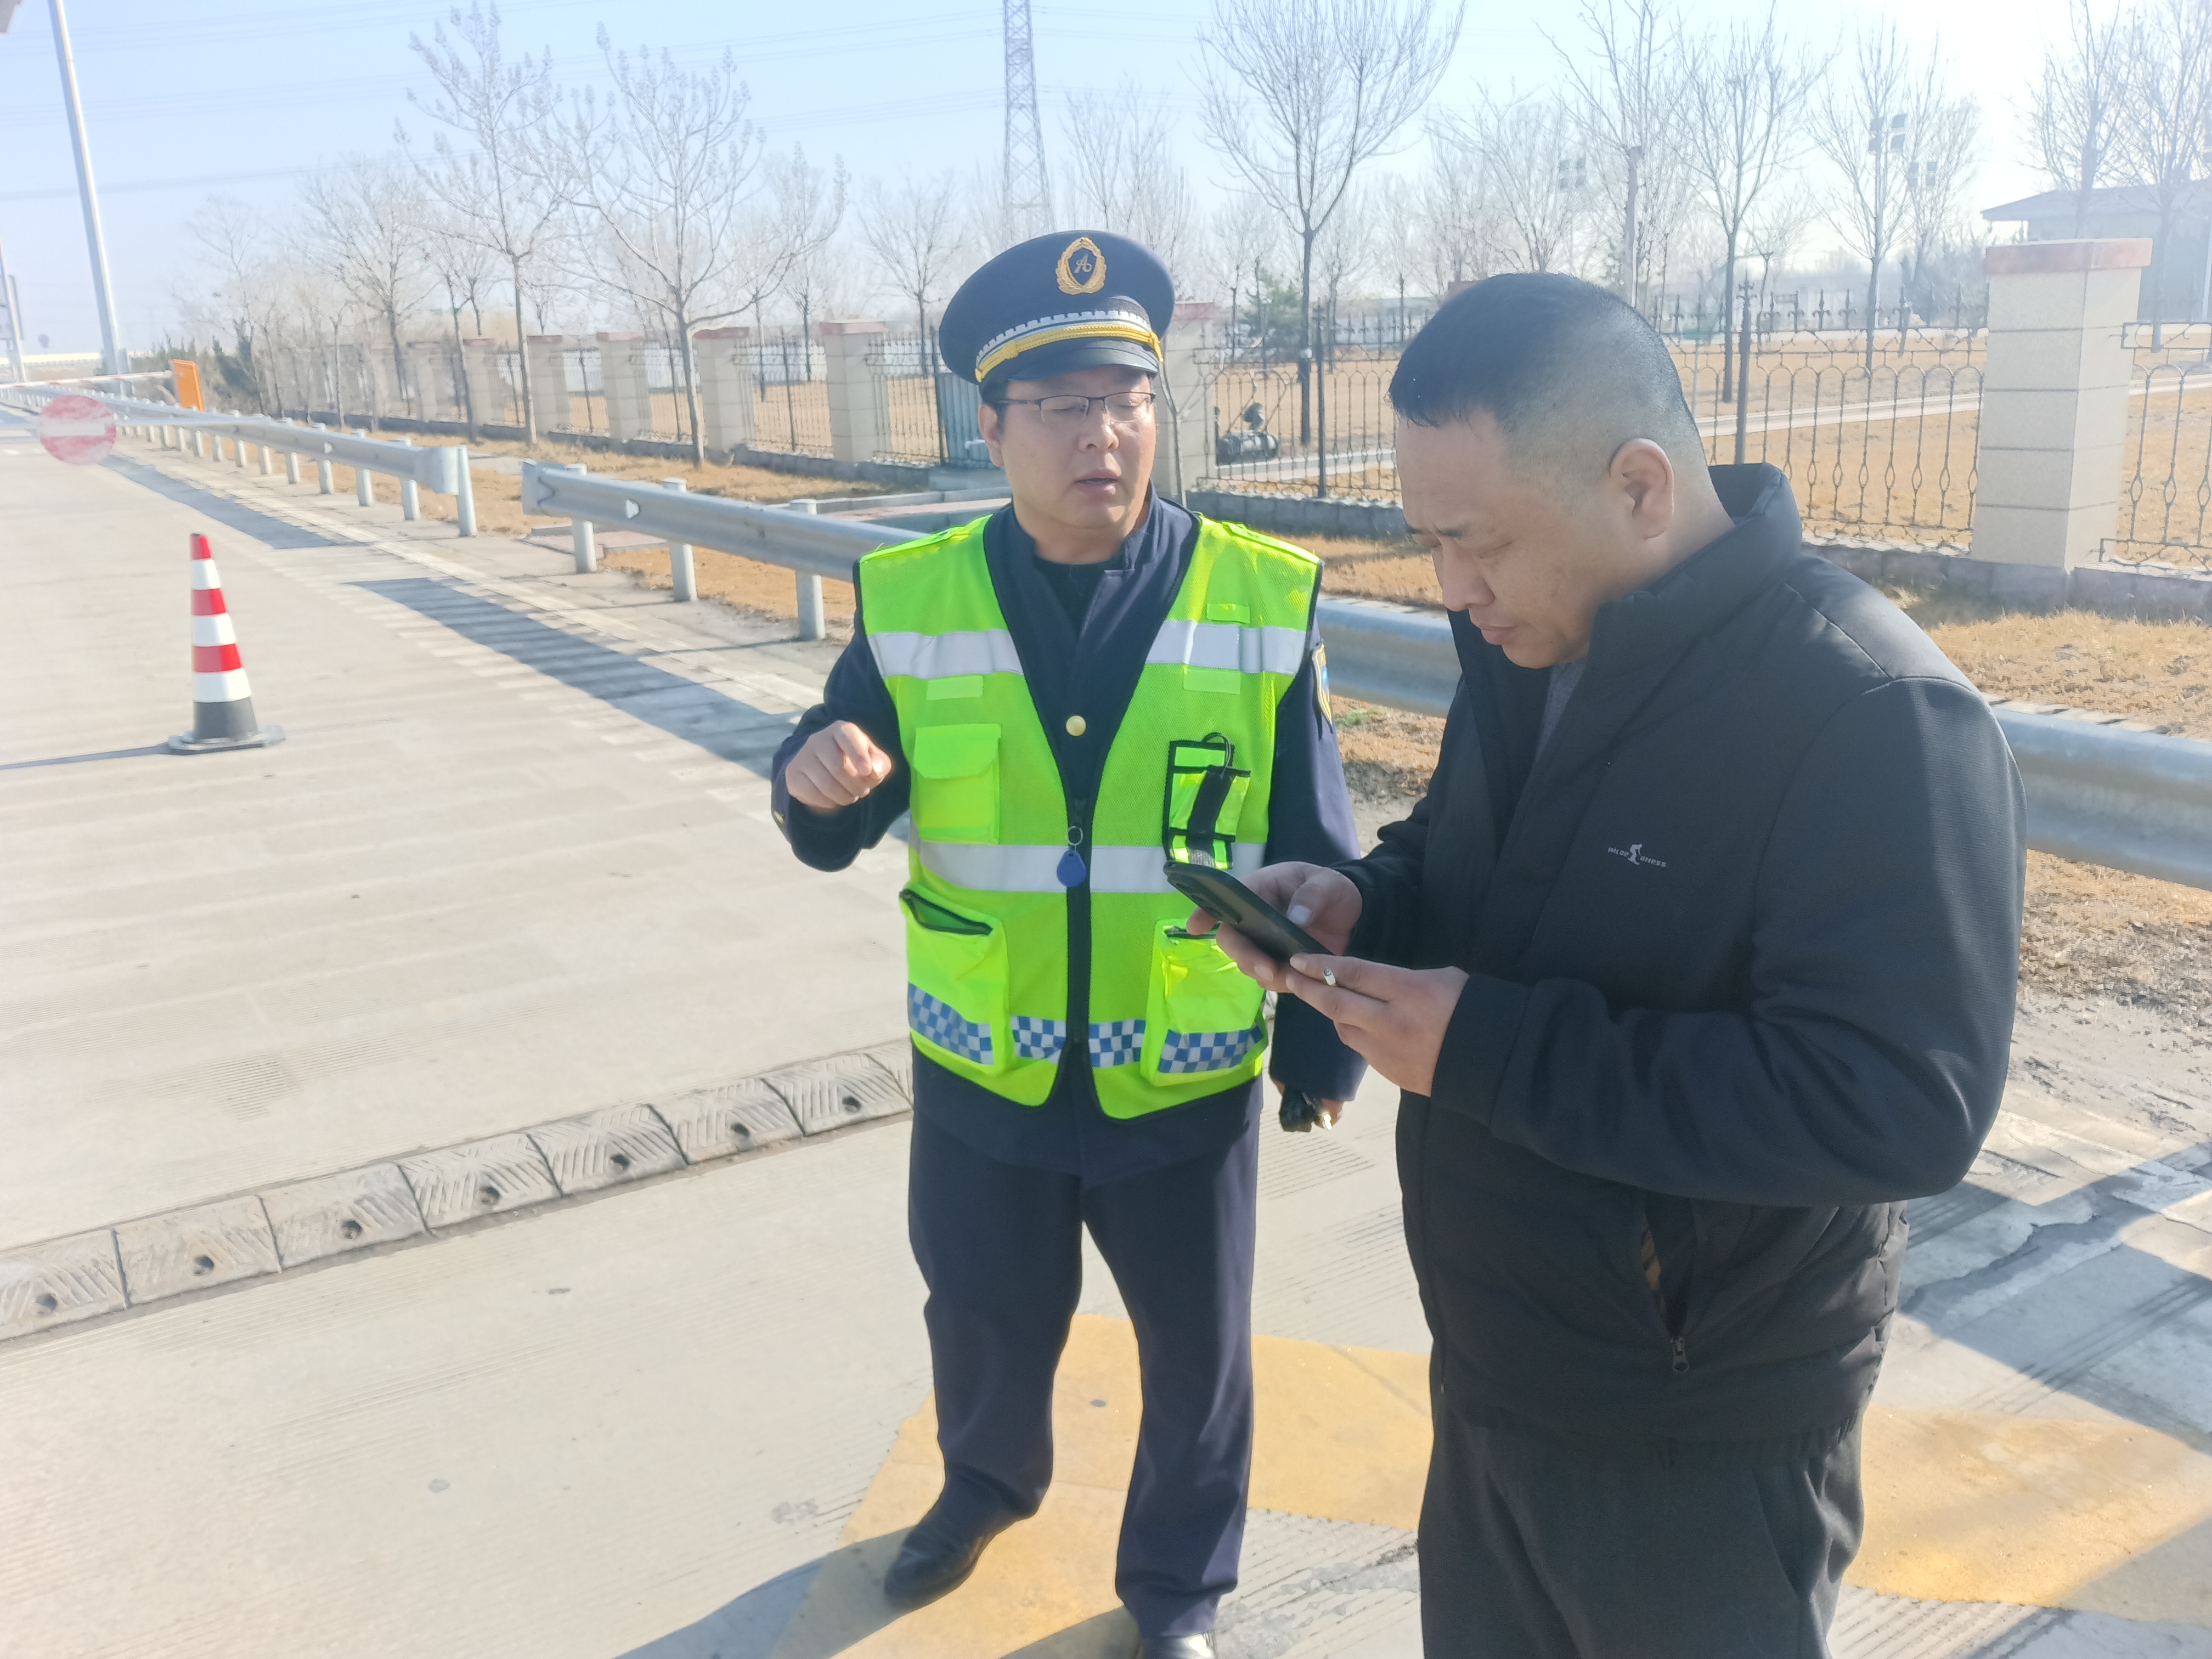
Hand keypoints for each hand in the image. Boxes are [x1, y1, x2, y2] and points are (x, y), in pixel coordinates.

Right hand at [785, 720, 893, 812]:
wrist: (823, 765)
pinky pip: (813, 795)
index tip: (867, 772)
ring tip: (851, 796)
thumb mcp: (873, 759)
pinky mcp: (793, 775)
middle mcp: (818, 739)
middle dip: (856, 786)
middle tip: (863, 791)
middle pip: (838, 767)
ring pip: (826, 784)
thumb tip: (873, 772)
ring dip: (845, 797)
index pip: (847, 737)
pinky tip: (835, 799)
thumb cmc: (855, 760)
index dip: (858, 755)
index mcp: (840, 730)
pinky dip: (829, 802)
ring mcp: (802, 756)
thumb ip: (880, 763)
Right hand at [1190, 862, 1362, 992]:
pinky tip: (1298, 982)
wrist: (1352, 912)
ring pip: (1247, 963)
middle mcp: (1255, 918)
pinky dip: (1280, 983)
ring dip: (1263, 973)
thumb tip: (1295, 919)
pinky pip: (1269, 978)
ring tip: (1289, 977)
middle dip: (1245, 956)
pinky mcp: (1279, 962)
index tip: (1194, 928)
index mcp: (1261, 890)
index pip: (1226, 899)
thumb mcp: (1327, 884)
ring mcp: (1264, 943)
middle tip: (1267, 969)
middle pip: (1232, 939)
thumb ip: (1312, 896)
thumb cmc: (1333, 889)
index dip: (1205, 912)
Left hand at [1276, 953, 1468, 1097]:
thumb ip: (1401, 980)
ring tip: (1323, 999)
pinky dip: (1353, 1033)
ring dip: (1331, 1012)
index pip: (1353, 973)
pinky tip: (1356, 1025)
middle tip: (1288, 977)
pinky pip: (1361, 1049)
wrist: (1494, 1061)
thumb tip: (1371, 982)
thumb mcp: (1442, 979)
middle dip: (1307, 989)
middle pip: (1336, 1003)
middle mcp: (1391, 1022)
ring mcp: (1388, 1051)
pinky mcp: (1390, 1072)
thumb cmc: (1473, 1009)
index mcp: (1408, 991)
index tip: (1297, 959)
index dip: (1320, 965)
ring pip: (1343, 1028)